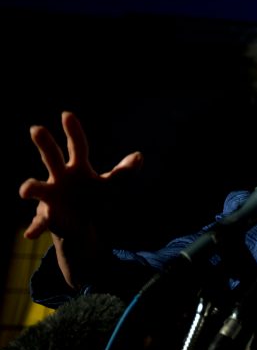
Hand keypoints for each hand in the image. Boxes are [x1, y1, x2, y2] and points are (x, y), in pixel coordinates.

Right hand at [18, 111, 142, 240]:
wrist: (80, 221)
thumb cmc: (93, 196)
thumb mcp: (110, 185)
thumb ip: (123, 172)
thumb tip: (139, 156)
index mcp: (77, 168)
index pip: (77, 147)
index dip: (73, 132)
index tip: (67, 114)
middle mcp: (60, 177)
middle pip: (52, 158)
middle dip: (45, 144)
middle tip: (36, 128)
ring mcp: (51, 196)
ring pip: (38, 187)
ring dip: (31, 187)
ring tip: (26, 190)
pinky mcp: (48, 216)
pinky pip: (39, 221)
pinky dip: (34, 227)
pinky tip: (30, 235)